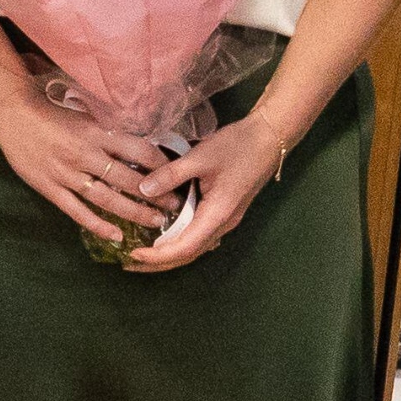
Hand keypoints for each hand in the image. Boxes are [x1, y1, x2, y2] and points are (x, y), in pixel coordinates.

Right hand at [0, 87, 173, 242]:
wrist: (12, 114)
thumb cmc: (50, 111)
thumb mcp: (85, 114)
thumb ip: (107, 130)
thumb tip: (137, 144)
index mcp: (96, 132)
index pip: (139, 149)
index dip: (160, 164)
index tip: (174, 173)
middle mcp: (85, 154)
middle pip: (128, 178)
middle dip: (155, 193)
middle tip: (175, 204)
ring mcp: (67, 173)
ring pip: (107, 198)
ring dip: (134, 212)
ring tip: (156, 221)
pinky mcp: (50, 187)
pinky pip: (77, 211)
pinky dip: (97, 224)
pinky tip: (116, 235)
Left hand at [124, 113, 283, 271]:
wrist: (269, 137)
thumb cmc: (238, 146)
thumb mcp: (201, 156)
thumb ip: (171, 174)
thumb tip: (142, 191)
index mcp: (218, 214)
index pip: (185, 247)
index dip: (158, 255)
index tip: (134, 253)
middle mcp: (223, 223)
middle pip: (189, 254)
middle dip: (159, 262)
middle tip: (130, 261)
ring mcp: (226, 219)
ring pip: (195, 247)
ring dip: (169, 254)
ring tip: (143, 254)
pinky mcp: (224, 212)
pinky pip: (199, 235)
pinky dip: (180, 241)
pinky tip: (164, 236)